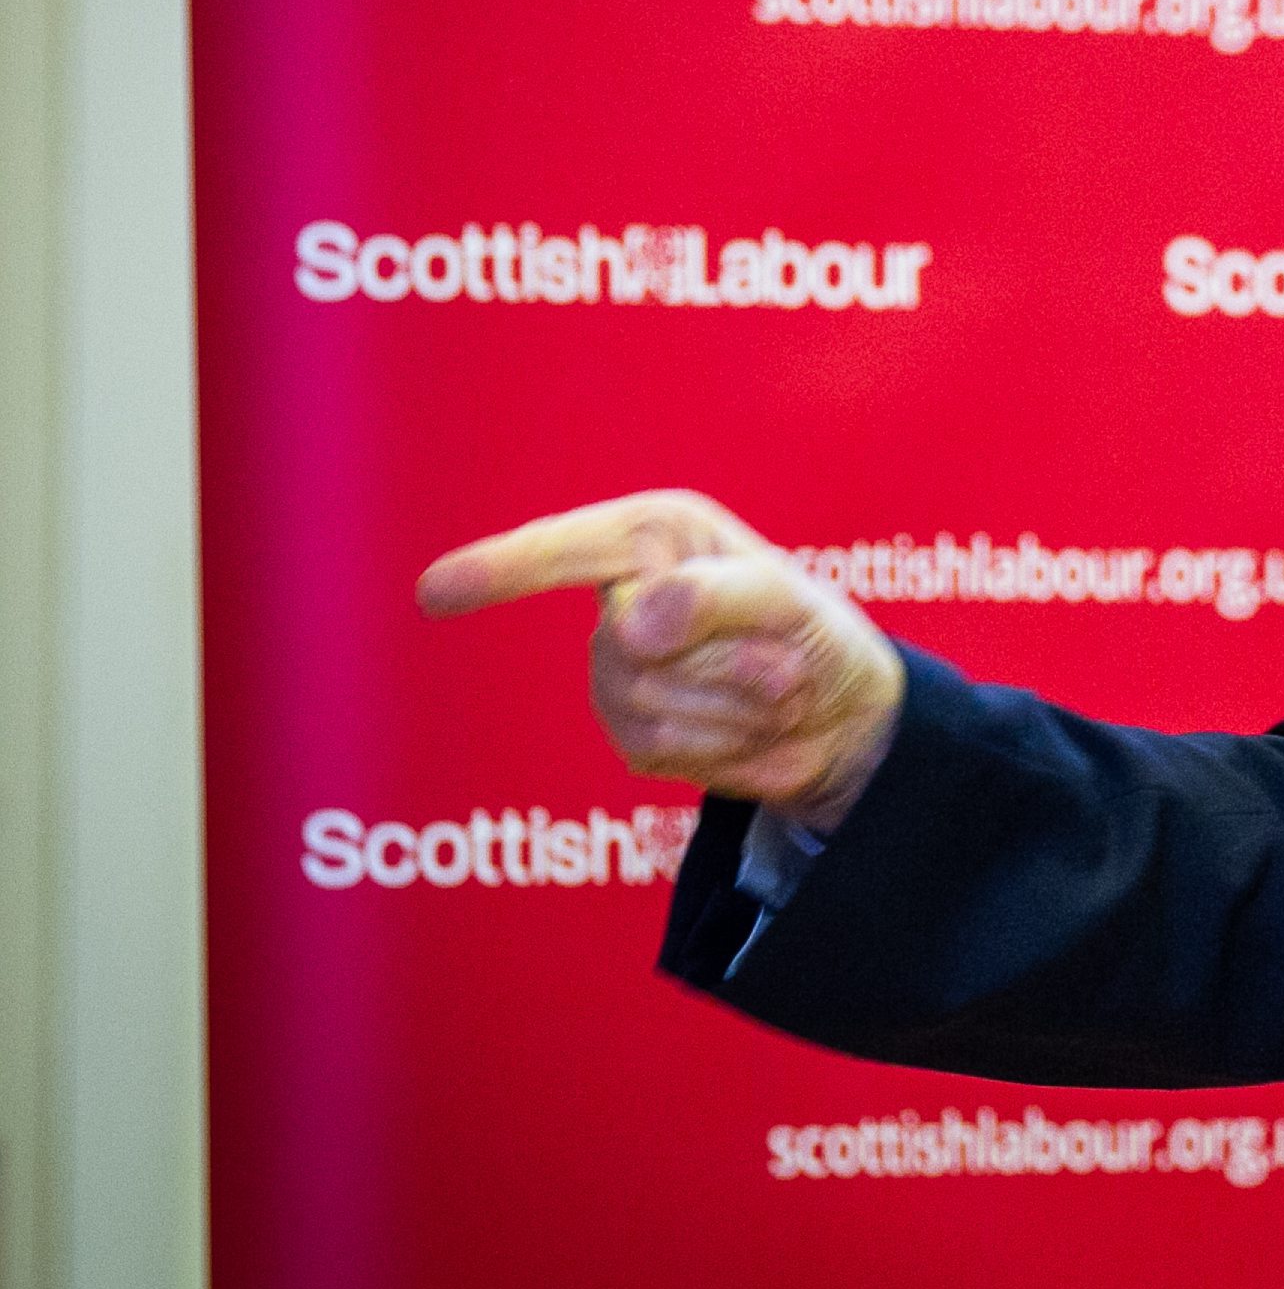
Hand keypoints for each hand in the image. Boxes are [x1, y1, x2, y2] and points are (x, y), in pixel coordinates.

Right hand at [416, 489, 904, 831]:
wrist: (844, 719)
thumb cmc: (819, 636)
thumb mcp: (793, 601)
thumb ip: (719, 597)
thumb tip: (629, 624)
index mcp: (655, 538)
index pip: (565, 550)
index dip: (501, 570)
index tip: (433, 592)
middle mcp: (624, 598)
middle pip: (640, 647)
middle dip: (732, 666)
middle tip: (788, 667)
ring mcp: (618, 672)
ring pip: (652, 704)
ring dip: (739, 709)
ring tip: (777, 695)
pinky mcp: (631, 736)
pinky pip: (664, 750)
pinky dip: (730, 747)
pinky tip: (756, 734)